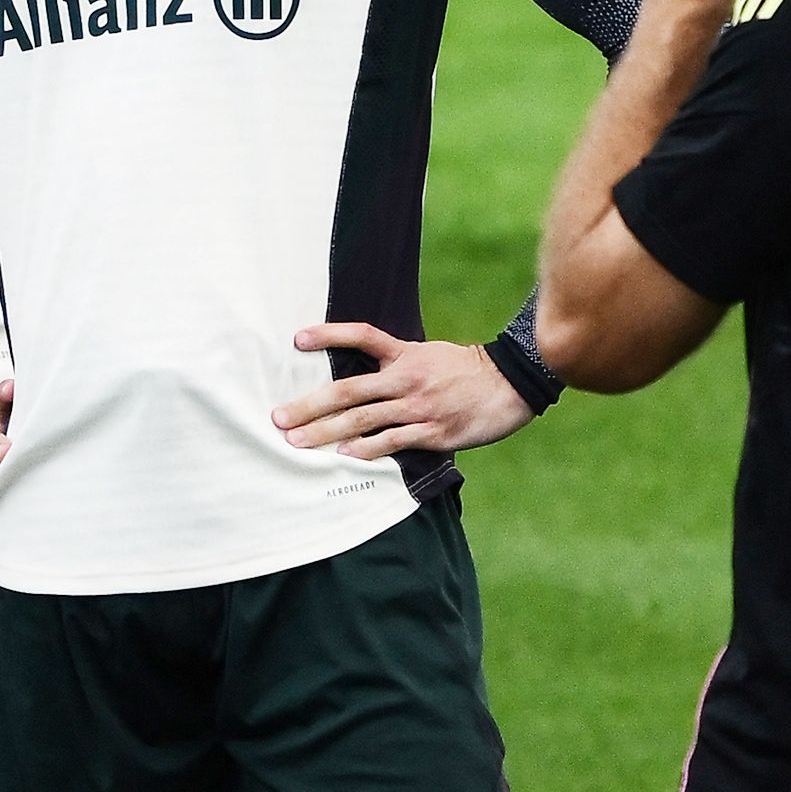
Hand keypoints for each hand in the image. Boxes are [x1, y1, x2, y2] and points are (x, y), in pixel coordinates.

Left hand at [276, 324, 533, 456]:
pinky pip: (392, 441)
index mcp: (405, 354)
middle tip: (279, 419)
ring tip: (297, 443)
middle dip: (309, 406)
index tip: (296, 339)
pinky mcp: (433, 432)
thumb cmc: (466, 372)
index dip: (329, 335)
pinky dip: (366, 450)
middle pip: (348, 390)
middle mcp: (406, 378)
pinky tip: (343, 456)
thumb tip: (361, 382)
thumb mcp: (430, 355)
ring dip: (326, 432)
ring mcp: (418, 406)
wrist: (511, 386)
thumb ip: (396, 365)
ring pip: (363, 420)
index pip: (362, 336)